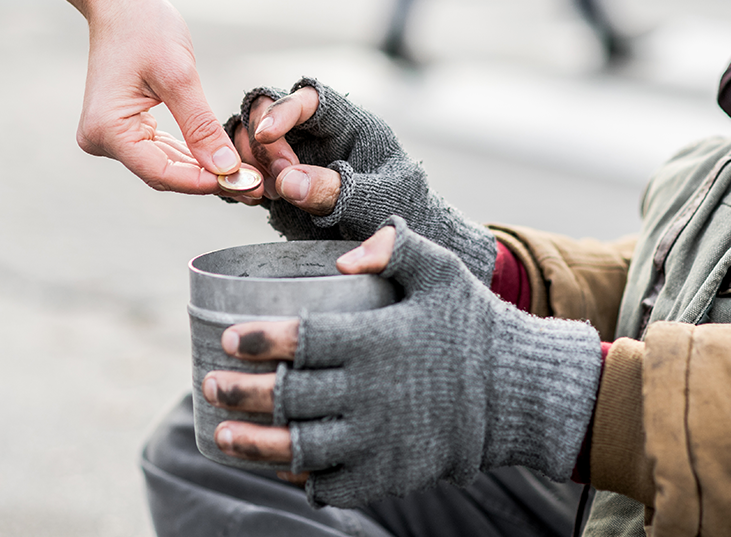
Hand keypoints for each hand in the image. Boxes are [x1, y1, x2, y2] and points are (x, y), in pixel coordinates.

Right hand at [4, 0, 258, 193]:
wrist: (117, 0)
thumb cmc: (144, 27)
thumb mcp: (178, 76)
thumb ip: (201, 126)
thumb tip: (226, 170)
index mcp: (107, 130)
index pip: (162, 173)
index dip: (205, 183)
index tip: (246, 185)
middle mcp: (101, 140)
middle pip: (164, 174)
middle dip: (210, 179)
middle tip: (257, 186)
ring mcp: (110, 136)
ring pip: (165, 166)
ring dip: (204, 170)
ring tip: (248, 176)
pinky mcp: (123, 128)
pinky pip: (161, 150)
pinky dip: (192, 154)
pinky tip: (224, 160)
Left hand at [202, 219, 602, 507]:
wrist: (519, 394)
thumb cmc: (474, 325)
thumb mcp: (442, 271)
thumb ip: (395, 248)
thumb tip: (345, 253)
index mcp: (378, 341)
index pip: (302, 340)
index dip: (261, 341)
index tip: (231, 339)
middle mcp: (371, 394)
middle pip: (288, 397)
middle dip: (241, 393)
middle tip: (211, 385)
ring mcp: (379, 440)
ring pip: (299, 447)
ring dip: (254, 444)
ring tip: (222, 435)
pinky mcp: (390, 474)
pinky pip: (331, 482)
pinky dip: (301, 476)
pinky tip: (281, 465)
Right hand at [223, 79, 496, 283]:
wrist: (396, 244)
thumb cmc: (399, 212)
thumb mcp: (377, 201)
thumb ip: (337, 190)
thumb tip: (287, 181)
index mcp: (349, 124)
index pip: (312, 99)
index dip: (284, 109)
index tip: (267, 135)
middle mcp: (315, 134)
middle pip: (268, 110)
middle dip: (262, 142)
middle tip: (274, 182)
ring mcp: (293, 156)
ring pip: (249, 138)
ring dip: (244, 160)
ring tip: (260, 193)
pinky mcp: (277, 183)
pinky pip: (244, 170)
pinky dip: (236, 180)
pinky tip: (245, 197)